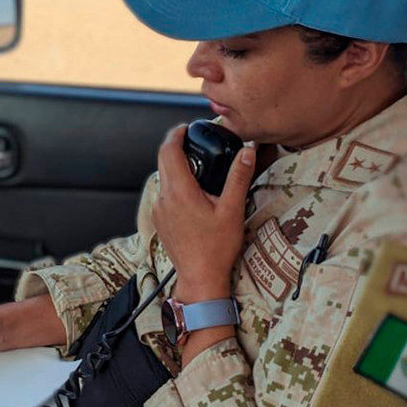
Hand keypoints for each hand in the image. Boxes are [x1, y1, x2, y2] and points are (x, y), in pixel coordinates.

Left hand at [152, 124, 255, 299]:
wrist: (200, 278)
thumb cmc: (217, 248)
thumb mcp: (232, 210)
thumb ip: (239, 177)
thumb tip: (247, 152)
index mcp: (180, 191)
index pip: (169, 151)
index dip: (176, 134)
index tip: (187, 128)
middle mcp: (164, 198)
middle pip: (163, 160)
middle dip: (176, 146)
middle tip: (192, 140)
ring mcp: (159, 210)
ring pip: (163, 177)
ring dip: (175, 166)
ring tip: (196, 165)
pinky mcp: (160, 220)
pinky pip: (164, 193)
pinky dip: (174, 184)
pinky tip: (192, 190)